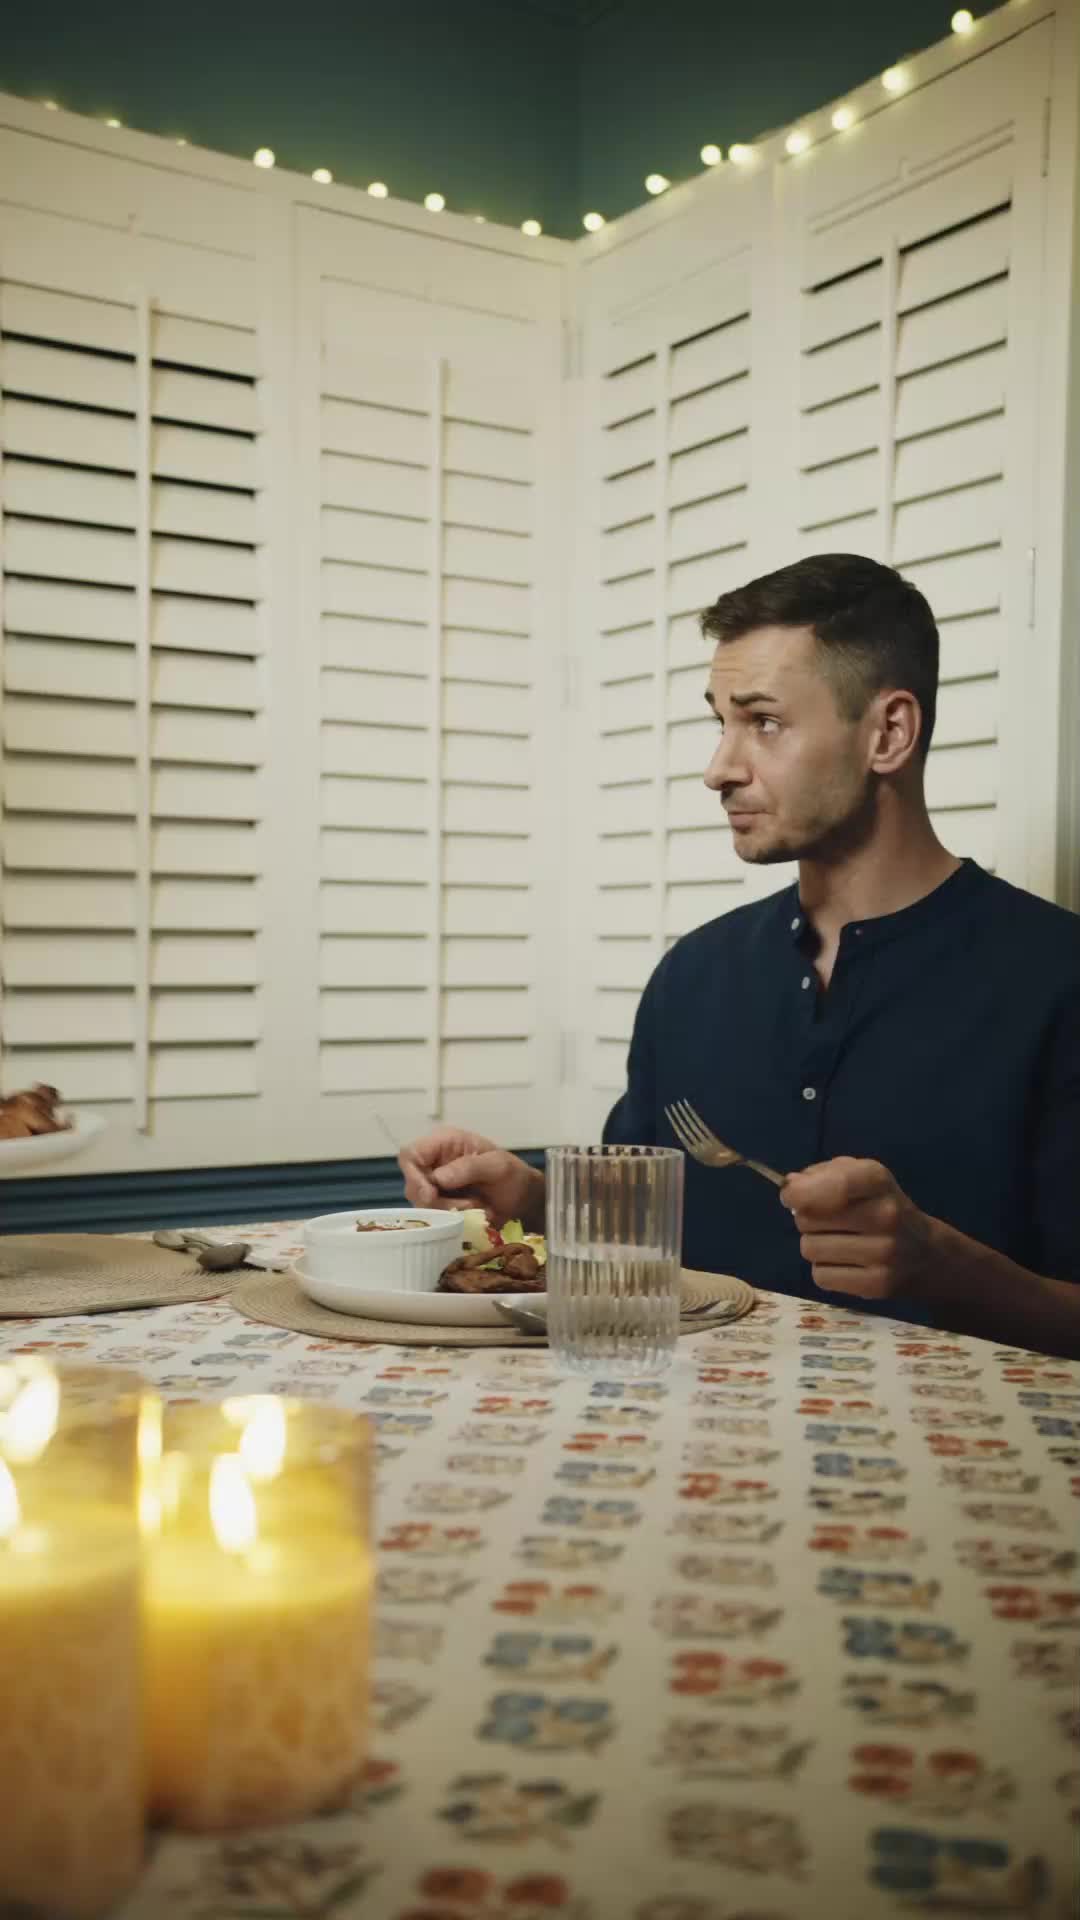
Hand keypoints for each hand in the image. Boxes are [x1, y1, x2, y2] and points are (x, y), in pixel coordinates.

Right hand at [398, 1126, 543, 1229]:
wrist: (522, 1198)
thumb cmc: (512, 1174)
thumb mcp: (497, 1166)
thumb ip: (469, 1168)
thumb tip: (438, 1178)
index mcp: (444, 1143)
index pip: (410, 1154)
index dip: (413, 1175)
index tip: (431, 1194)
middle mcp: (434, 1163)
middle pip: (412, 1184)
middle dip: (436, 1200)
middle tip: (466, 1205)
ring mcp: (435, 1186)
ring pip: (422, 1205)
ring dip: (448, 1211)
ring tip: (476, 1208)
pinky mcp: (440, 1205)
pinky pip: (433, 1217)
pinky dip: (451, 1220)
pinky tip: (472, 1215)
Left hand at [779, 1156, 934, 1299]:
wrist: (927, 1254)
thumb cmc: (882, 1206)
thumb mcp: (861, 1176)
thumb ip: (822, 1174)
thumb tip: (791, 1187)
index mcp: (878, 1180)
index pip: (837, 1183)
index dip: (801, 1191)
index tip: (791, 1196)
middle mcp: (885, 1215)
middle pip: (808, 1218)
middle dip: (807, 1218)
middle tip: (828, 1221)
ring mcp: (884, 1253)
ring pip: (810, 1249)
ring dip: (815, 1245)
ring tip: (839, 1242)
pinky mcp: (877, 1285)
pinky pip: (820, 1276)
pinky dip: (824, 1270)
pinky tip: (845, 1263)